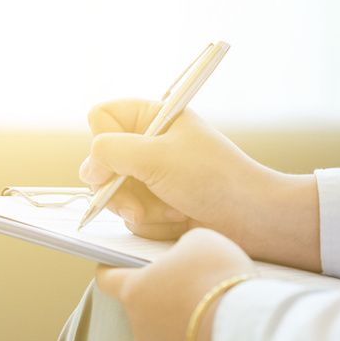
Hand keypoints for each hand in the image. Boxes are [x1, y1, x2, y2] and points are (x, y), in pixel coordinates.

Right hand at [79, 100, 319, 270]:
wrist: (251, 219)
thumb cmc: (212, 178)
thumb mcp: (156, 156)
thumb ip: (110, 152)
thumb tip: (88, 168)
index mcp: (154, 118)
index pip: (102, 118)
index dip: (102, 140)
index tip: (115, 161)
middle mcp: (150, 145)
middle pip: (100, 162)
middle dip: (118, 187)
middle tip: (136, 202)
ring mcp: (152, 177)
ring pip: (113, 194)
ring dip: (140, 208)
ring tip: (172, 210)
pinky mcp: (158, 206)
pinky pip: (132, 216)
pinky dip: (153, 223)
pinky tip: (178, 220)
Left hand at [96, 228, 254, 340]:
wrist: (244, 333)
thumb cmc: (215, 278)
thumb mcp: (200, 242)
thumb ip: (182, 247)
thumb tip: (184, 259)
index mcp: (135, 291)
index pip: (107, 279)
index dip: (111, 269)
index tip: (115, 263)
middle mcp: (140, 325)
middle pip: (144, 305)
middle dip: (162, 293)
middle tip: (191, 282)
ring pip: (166, 330)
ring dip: (183, 320)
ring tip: (215, 307)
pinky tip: (223, 331)